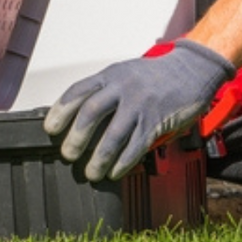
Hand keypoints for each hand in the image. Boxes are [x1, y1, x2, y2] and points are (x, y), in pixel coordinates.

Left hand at [44, 40, 235, 180]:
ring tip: (90, 173)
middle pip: (92, 113)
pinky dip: (123, 162)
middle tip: (67, 155)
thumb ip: (104, 91)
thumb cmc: (154, 76)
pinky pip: (136, 145)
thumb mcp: (125, 74)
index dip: (61, 111)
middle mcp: (123, 87)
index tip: (50, 128)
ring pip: (114, 134)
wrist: (192, 69)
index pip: (78, 91)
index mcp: (110, 75)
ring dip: (99, 157)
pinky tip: (114, 172)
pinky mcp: (157, 120)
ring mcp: (141, 104)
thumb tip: (79, 119)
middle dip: (76, 137)